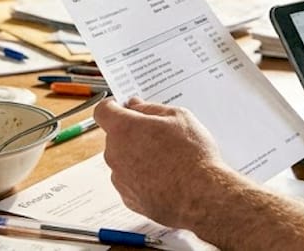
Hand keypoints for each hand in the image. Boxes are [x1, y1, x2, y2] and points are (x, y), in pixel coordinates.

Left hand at [93, 97, 233, 227]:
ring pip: (123, 159)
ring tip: (167, 158)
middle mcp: (115, 153)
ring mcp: (120, 178)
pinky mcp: (128, 198)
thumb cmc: (191, 156)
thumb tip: (137, 106)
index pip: (103, 110)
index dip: (113, 106)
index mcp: (124, 129)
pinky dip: (142, 176)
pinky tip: (165, 176)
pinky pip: (130, 180)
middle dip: (133, 132)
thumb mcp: (178, 117)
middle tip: (159, 134)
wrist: (200, 196)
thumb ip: (151, 108)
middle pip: (115, 136)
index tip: (123, 106)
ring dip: (138, 155)